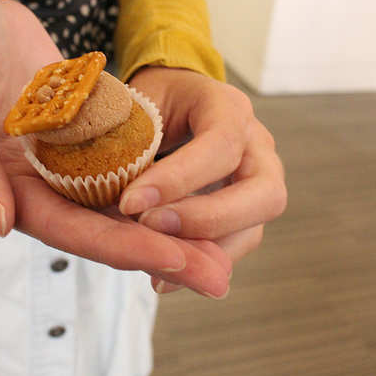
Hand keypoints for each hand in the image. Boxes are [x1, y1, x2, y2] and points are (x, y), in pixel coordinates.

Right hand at [0, 0, 230, 297]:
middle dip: (160, 252)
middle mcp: (40, 180)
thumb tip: (1, 223)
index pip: (67, 226)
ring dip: (170, 227)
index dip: (119, 246)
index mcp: (4, 182)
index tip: (175, 260)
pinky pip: (130, 162)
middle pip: (106, 227)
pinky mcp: (88, 132)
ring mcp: (67, 158)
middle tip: (218, 279)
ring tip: (222, 252)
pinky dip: (163, 183)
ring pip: (124, 203)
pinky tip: (203, 194)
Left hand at [123, 67, 286, 293]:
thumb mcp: (138, 100)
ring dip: (206, 252)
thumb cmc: (154, 99)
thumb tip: (111, 184)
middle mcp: (256, 144)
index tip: (129, 203)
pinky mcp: (247, 208)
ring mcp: (259, 178)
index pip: (220, 145)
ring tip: (155, 270)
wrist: (174, 100)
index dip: (178, 179)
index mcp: (228, 106)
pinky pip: (236, 243)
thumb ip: (129, 133)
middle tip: (151, 228)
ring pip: (254, 228)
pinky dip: (202, 262)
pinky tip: (162, 276)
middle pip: (264, 193)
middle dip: (208, 219)